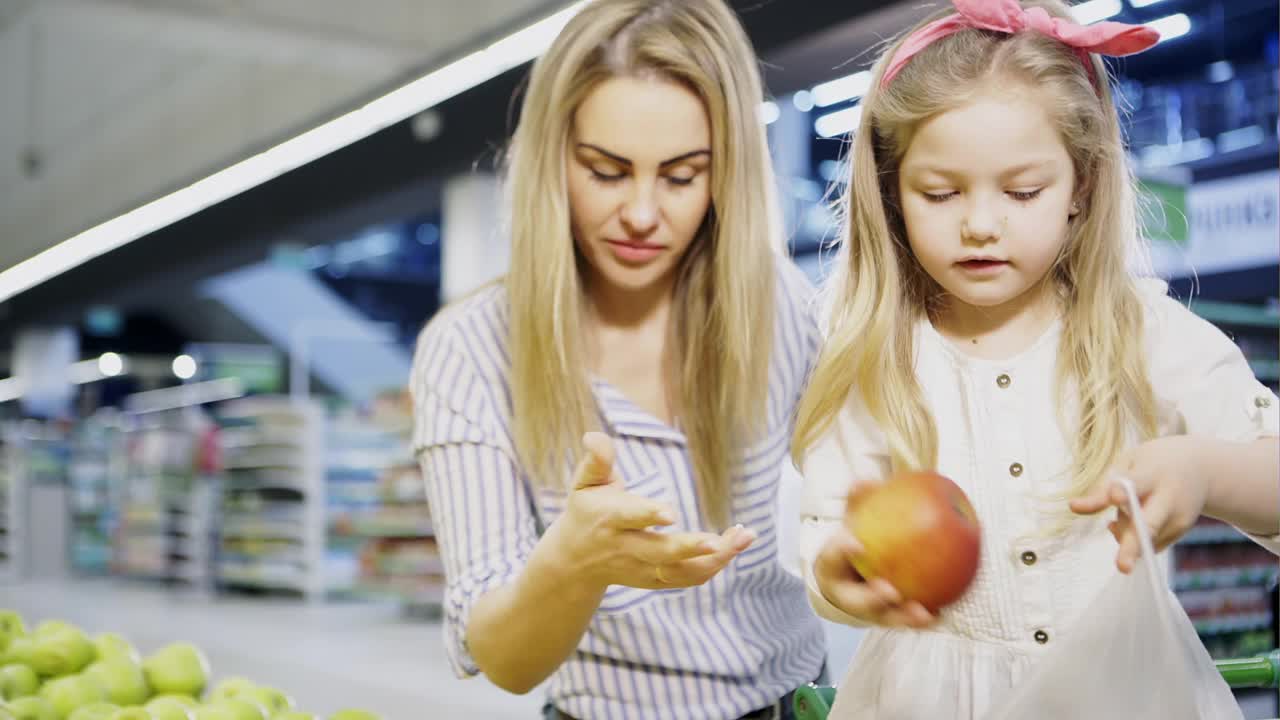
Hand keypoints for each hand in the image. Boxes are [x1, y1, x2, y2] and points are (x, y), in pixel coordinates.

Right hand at [551, 432, 756, 589]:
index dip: (649, 514)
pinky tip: (735, 546)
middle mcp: (627, 548)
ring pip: (682, 571)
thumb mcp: (583, 483)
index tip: (671, 513)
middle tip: (719, 541)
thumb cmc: (585, 511)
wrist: (574, 562)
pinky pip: (688, 579)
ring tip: (745, 537)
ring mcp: (643, 568)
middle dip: (690, 548)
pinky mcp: (655, 580)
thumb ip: (596, 460)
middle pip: (661, 552)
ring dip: (716, 558)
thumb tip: (594, 436)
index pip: (631, 517)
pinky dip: (713, 566)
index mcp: (609, 519)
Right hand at [813, 485, 936, 628]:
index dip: (842, 551)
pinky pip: (906, 621)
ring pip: (884, 618)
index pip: (832, 559)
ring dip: (903, 618)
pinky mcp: (887, 620)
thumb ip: (858, 503)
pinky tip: (943, 613)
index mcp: (832, 570)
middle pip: (857, 601)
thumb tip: (865, 480)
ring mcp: (868, 613)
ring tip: (922, 612)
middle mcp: (847, 596)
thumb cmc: (855, 542)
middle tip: (890, 589)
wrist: (849, 577)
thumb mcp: (853, 522)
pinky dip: (924, 619)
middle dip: (872, 598)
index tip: (855, 542)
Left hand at [1070, 436, 1210, 573]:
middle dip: (1133, 546)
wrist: (1201, 468)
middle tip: (1122, 567)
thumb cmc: (1153, 464)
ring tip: (1126, 508)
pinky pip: (1147, 543)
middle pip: (1149, 525)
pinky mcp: (1180, 532)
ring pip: (1142, 538)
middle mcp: (1170, 498)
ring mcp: (1179, 519)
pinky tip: (1136, 515)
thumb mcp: (1128, 463)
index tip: (1115, 498)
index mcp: (1153, 473)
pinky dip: (1133, 535)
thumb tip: (1074, 507)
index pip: (1136, 484)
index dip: (1124, 492)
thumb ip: (1103, 486)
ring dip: (1124, 531)